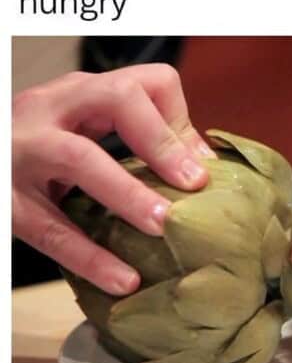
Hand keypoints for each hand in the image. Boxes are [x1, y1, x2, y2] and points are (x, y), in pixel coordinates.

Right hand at [12, 64, 214, 294]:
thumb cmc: (41, 147)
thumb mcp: (81, 129)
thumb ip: (135, 137)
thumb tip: (201, 164)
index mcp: (81, 93)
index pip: (144, 82)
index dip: (178, 119)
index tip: (200, 166)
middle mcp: (52, 109)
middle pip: (117, 98)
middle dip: (161, 142)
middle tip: (194, 185)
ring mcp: (23, 151)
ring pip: (80, 160)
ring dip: (128, 194)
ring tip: (163, 226)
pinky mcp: (5, 200)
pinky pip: (50, 230)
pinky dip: (90, 258)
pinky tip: (123, 280)